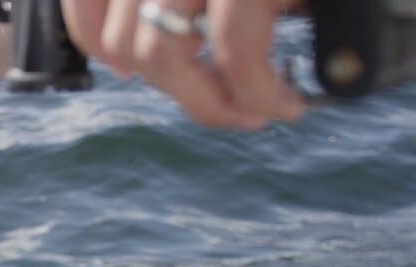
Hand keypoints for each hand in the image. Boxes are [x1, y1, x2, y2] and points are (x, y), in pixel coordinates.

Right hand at [61, 0, 304, 128]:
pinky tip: (125, 66)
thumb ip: (326, 11)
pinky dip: (94, 41)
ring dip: (157, 76)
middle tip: (244, 107)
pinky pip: (82, 9)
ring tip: (200, 80)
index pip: (236, 50)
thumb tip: (333, 65)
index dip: (262, 95)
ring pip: (119, 41)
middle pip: (164, 55)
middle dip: (204, 99)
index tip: (287, 108)